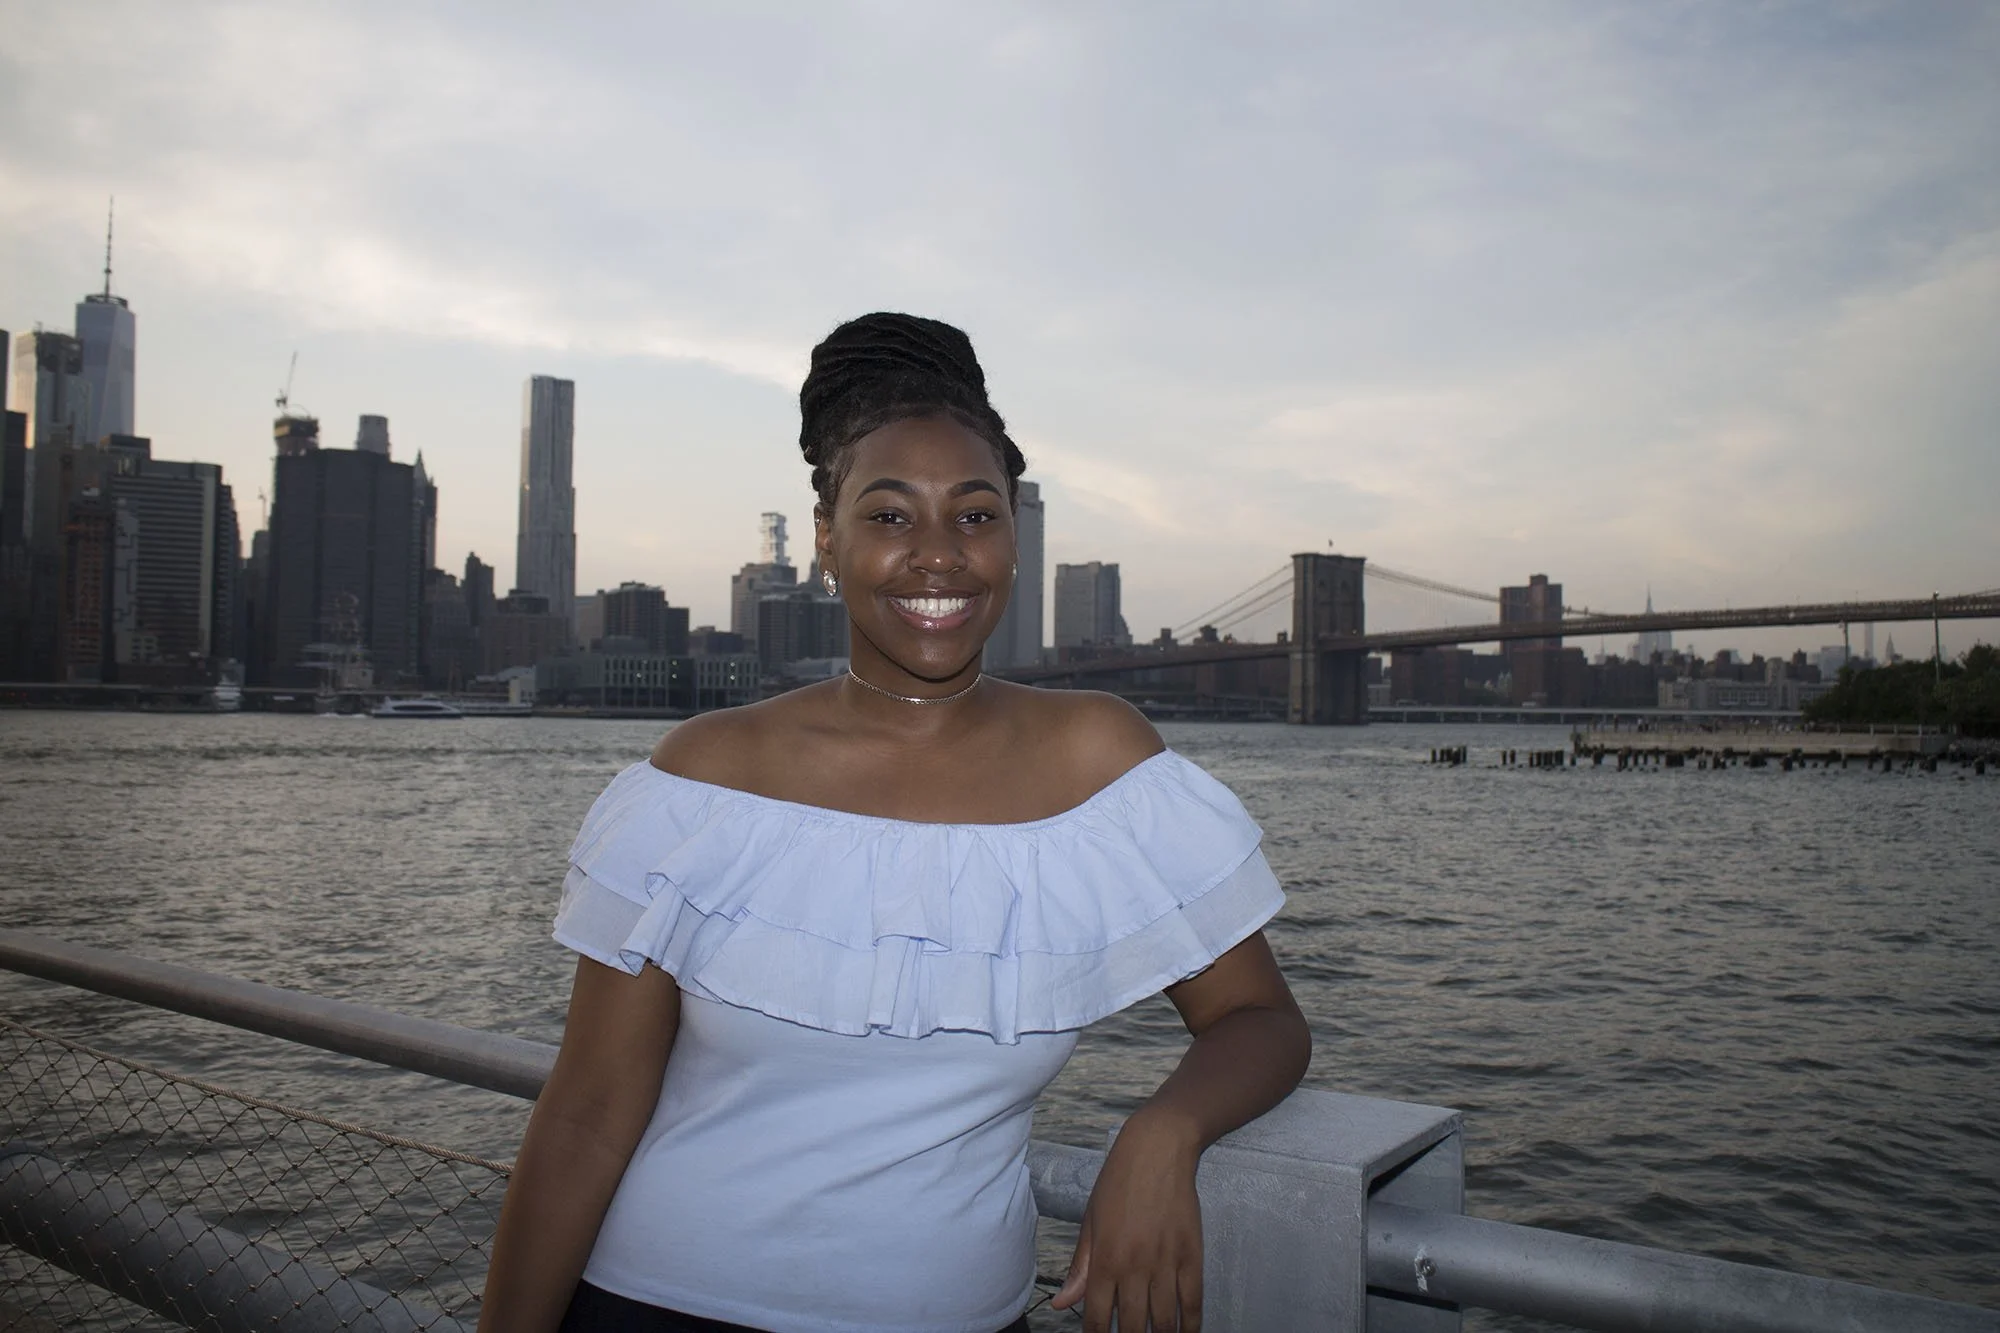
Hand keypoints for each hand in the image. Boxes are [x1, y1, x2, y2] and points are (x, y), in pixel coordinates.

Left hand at [1051, 1109, 1203, 1331]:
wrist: (1157, 1150)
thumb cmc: (1117, 1183)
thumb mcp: (1090, 1222)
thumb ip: (1079, 1267)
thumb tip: (1062, 1303)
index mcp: (1104, 1259)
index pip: (1097, 1317)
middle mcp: (1135, 1267)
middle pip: (1132, 1326)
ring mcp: (1166, 1263)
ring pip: (1164, 1321)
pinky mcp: (1192, 1256)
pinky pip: (1193, 1302)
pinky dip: (1190, 1324)